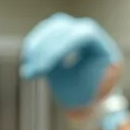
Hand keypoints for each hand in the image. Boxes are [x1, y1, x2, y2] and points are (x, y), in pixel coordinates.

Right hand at [19, 14, 127, 129]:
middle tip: (31, 70)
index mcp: (102, 48)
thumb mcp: (85, 98)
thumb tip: (74, 101)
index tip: (43, 68)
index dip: (60, 48)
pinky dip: (34, 46)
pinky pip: (45, 34)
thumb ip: (72, 87)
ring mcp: (74, 32)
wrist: (90, 94)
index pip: (80, 36)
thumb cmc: (89, 98)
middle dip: (44, 49)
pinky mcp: (60, 36)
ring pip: (53, 28)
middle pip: (64, 29)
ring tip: (28, 68)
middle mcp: (89, 34)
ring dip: (36, 46)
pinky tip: (27, 61)